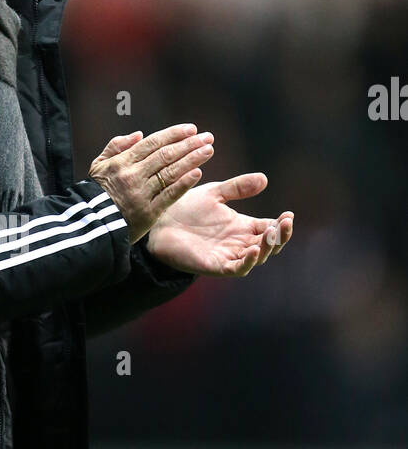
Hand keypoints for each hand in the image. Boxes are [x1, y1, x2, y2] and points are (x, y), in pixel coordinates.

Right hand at [88, 125, 213, 244]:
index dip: (174, 134)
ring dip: (192, 159)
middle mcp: (133, 175)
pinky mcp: (148, 212)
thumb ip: (115, 146)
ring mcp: (141, 194)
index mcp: (122, 162)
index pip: (152, 143)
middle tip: (208, 137)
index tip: (191, 129)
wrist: (92, 225)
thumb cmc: (96, 193)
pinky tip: (197, 173)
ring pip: (170, 173)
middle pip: (166, 155)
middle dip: (189, 144)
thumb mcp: (98, 166)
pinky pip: (169, 195)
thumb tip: (138, 134)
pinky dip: (184, 184)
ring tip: (208, 150)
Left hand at [144, 172, 293, 276]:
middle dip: (281, 235)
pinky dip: (248, 262)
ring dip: (267, 247)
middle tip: (285, 222)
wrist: (160, 222)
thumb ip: (238, 188)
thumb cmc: (186, 209)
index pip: (271, 228)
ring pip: (257, 257)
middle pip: (269, 244)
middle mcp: (239, 243)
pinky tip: (253, 250)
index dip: (282, 224)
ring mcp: (229, 256)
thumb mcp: (216, 193)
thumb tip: (264, 179)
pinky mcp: (216, 266)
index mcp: (242, 226)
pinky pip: (238, 268)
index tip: (288, 214)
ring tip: (271, 232)